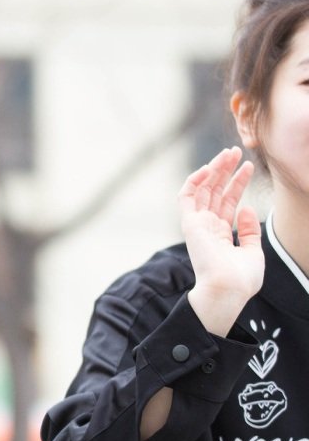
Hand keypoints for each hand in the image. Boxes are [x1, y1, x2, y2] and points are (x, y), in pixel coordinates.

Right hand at [181, 146, 261, 335]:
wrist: (229, 289)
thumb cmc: (242, 278)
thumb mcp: (254, 251)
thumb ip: (250, 231)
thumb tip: (246, 208)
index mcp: (220, 233)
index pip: (227, 201)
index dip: (238, 182)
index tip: (248, 167)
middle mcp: (207, 226)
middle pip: (214, 191)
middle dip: (225, 170)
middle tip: (236, 151)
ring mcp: (197, 224)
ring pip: (202, 189)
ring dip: (214, 169)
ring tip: (228, 153)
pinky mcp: (189, 223)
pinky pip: (186, 196)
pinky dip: (194, 180)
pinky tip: (207, 168)